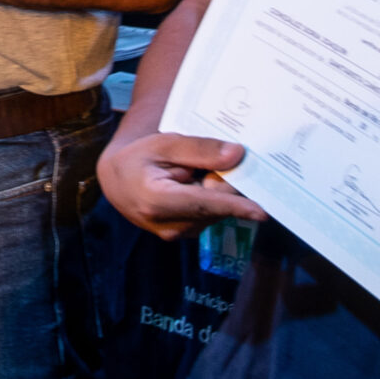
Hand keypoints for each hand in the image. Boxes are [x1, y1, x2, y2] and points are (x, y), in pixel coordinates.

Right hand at [97, 129, 267, 238]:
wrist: (117, 181)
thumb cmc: (138, 158)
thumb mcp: (164, 143)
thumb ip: (199, 149)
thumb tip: (237, 154)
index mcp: (157, 201)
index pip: (205, 204)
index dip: (235, 206)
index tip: (262, 211)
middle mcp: (168, 226)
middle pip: (215, 207)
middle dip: (225, 185)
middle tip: (216, 160)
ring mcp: (177, 234)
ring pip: (215, 212)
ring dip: (215, 192)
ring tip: (190, 172)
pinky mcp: (184, 235)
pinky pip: (209, 216)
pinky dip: (210, 199)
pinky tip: (193, 184)